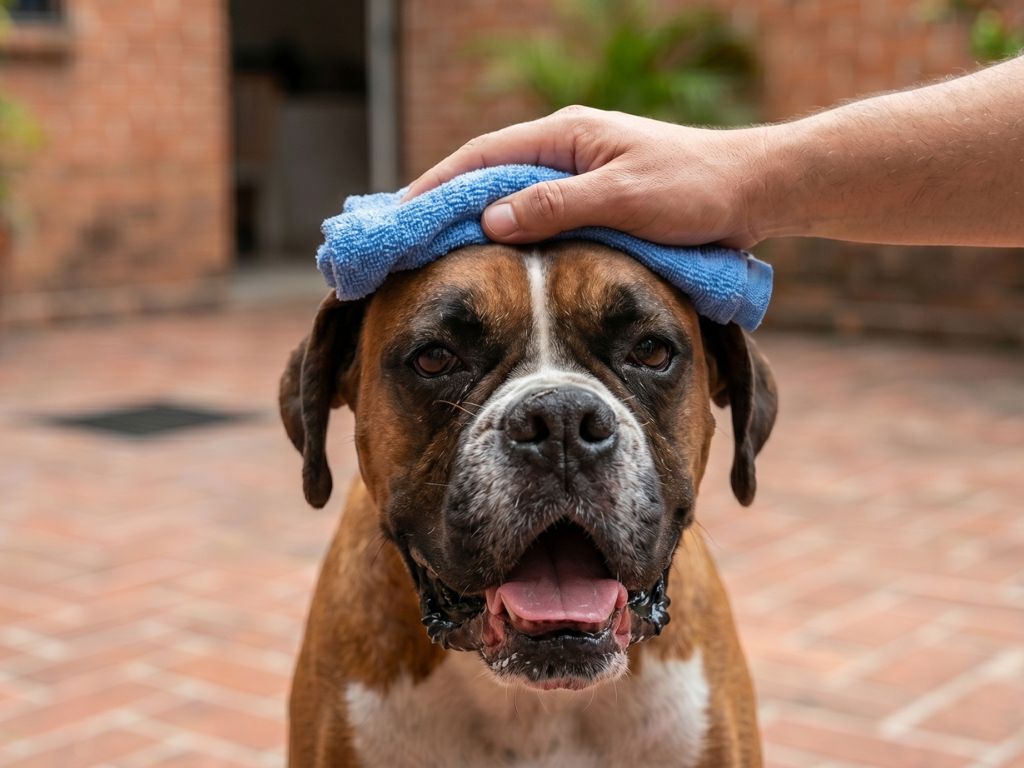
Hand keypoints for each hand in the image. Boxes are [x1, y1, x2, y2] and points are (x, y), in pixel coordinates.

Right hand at [403, 106, 772, 249]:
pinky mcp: (594, 202)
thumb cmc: (694, 189)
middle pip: (488, 177)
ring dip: (474, 222)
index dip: (436, 185)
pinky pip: (538, 217)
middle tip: (404, 241)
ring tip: (434, 254)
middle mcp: (565, 151)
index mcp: (565, 136)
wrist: (753, 193)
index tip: (398, 214)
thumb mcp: (623, 198)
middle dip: (444, 205)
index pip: (482, 157)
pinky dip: (509, 235)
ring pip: (511, 198)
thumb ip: (557, 206)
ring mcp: (579, 176)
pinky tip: (494, 260)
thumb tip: (489, 222)